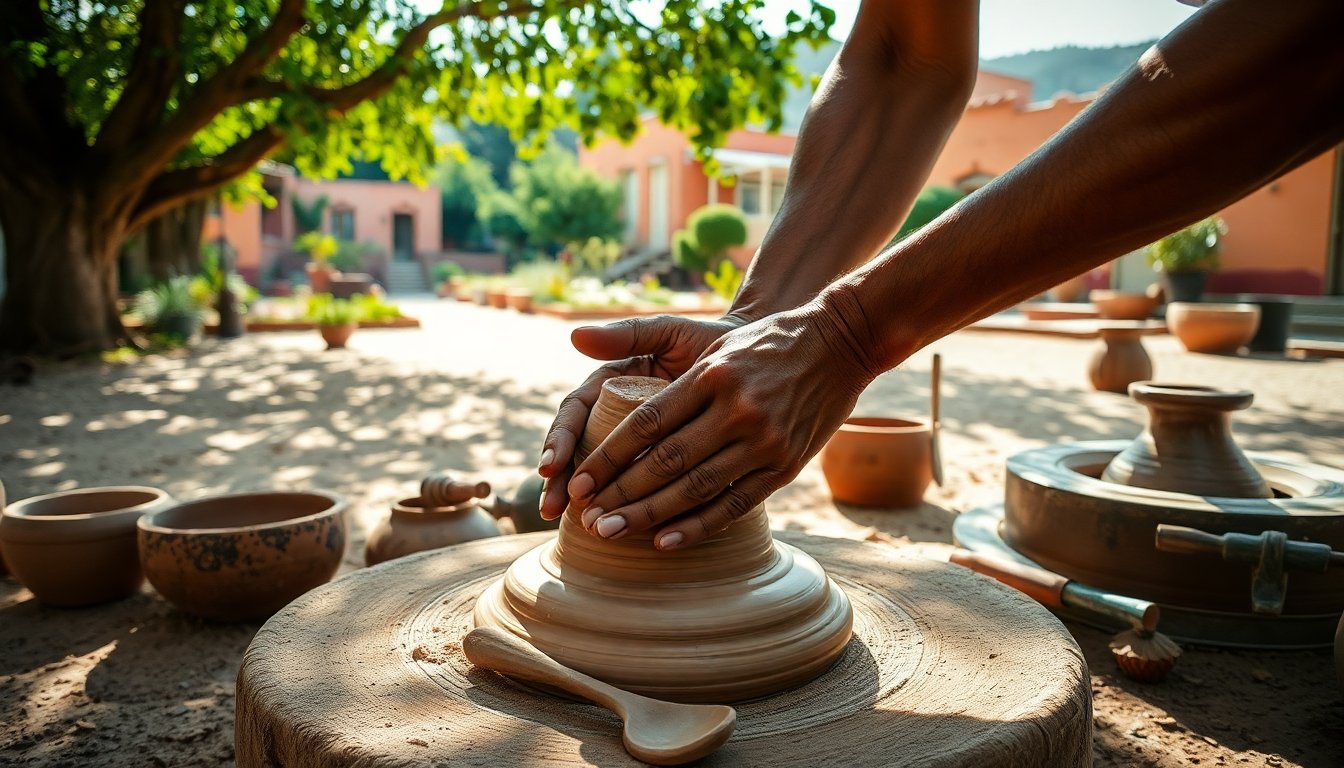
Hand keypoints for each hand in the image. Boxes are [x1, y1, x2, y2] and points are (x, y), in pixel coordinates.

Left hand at [568, 295, 883, 549]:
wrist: (840, 344)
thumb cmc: (759, 343)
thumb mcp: (704, 336)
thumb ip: (636, 337)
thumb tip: (573, 334)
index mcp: (711, 376)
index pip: (646, 424)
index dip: (608, 458)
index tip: (578, 482)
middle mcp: (736, 410)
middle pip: (666, 463)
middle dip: (621, 495)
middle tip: (586, 520)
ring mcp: (764, 441)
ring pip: (696, 488)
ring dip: (650, 516)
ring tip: (611, 533)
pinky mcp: (785, 466)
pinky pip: (735, 503)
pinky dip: (698, 525)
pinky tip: (664, 541)